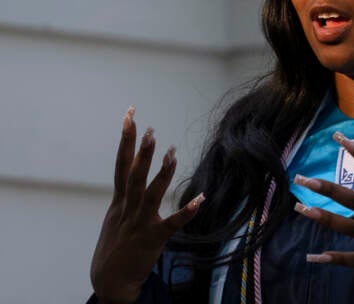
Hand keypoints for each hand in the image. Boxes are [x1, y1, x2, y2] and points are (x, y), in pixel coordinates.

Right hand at [90, 107, 204, 303]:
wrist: (110, 282)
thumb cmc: (115, 246)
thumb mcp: (115, 216)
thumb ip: (125, 195)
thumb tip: (132, 173)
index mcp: (119, 201)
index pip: (121, 163)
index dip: (126, 138)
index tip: (130, 114)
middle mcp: (127, 209)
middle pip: (132, 175)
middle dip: (141, 152)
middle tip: (151, 129)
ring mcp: (139, 224)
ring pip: (150, 194)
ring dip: (161, 174)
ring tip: (171, 152)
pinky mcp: (153, 239)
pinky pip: (172, 223)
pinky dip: (186, 210)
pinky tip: (200, 199)